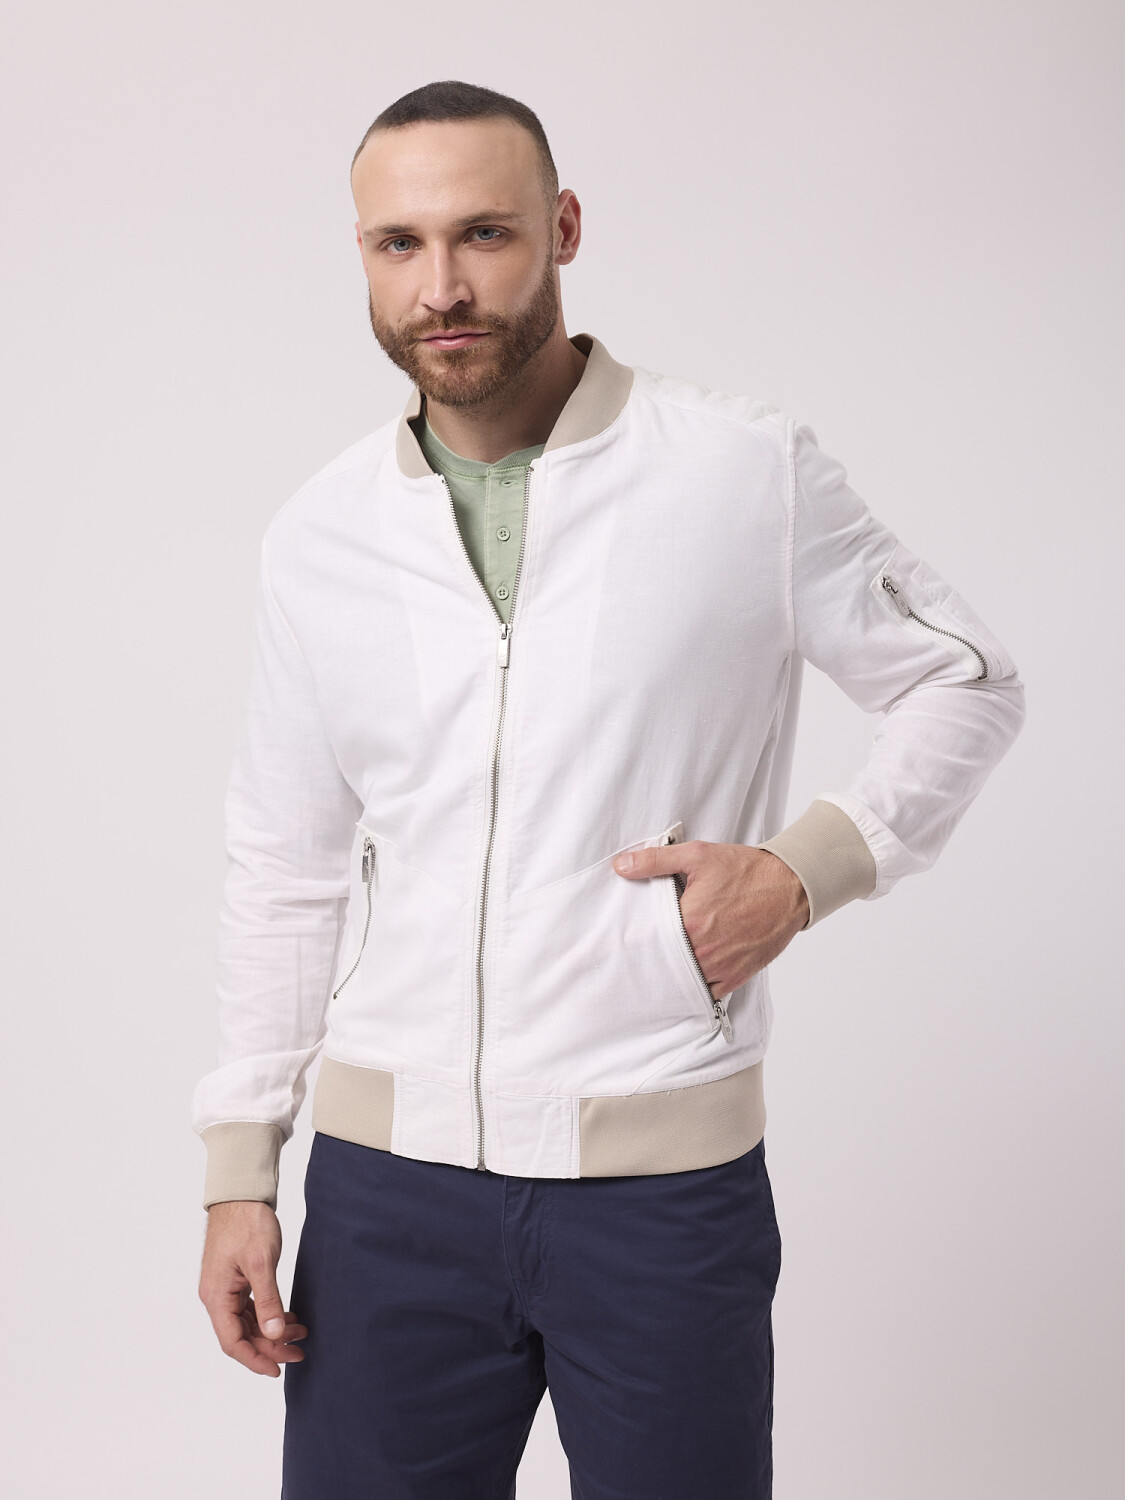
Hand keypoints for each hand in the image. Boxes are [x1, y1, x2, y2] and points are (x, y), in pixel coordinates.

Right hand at [198, 1200, 307, 1376]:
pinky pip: (251, 1308)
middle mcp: (216, 1296)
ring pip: (248, 1323)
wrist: (242, 1194)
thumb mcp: (261, 1262)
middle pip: (242, 1336)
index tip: (278, 1369)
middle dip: (271, 1346)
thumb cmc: (247, 1222)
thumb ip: (268, 1300)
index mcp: (216, 1296)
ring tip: (301, 1333)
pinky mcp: (236, 1279)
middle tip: (300, 1352)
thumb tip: (273, 1333)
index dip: (255, 1359)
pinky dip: (269, 1315)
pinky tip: (289, 1317)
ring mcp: (225, 1288)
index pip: (233, 1342)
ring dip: (273, 1331)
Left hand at [613, 840, 809, 995]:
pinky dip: (694, 987)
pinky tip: (684, 976)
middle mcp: (703, 951)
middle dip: (650, 958)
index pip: (648, 939)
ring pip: (682, 981)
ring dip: (671, 974)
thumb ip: (655, 861)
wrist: (791, 887)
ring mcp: (720, 967)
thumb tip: (622, 865)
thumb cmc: (747, 871)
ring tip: (658, 965)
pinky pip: (706, 992)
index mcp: (689, 923)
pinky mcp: (735, 976)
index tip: (624, 938)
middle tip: (635, 955)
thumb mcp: (697, 855)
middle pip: (663, 963)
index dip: (636, 938)